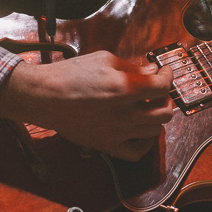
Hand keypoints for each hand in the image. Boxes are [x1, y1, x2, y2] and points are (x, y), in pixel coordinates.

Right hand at [0, 50, 173, 160]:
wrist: (44, 96)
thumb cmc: (71, 73)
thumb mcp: (104, 59)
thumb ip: (132, 67)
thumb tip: (151, 71)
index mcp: (125, 88)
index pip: (162, 85)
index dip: (168, 76)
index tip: (164, 71)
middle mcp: (125, 113)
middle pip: (165, 111)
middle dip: (165, 98)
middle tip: (157, 90)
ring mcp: (117, 132)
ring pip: (155, 131)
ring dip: (156, 117)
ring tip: (148, 107)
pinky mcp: (107, 144)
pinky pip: (136, 152)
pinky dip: (145, 143)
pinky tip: (141, 131)